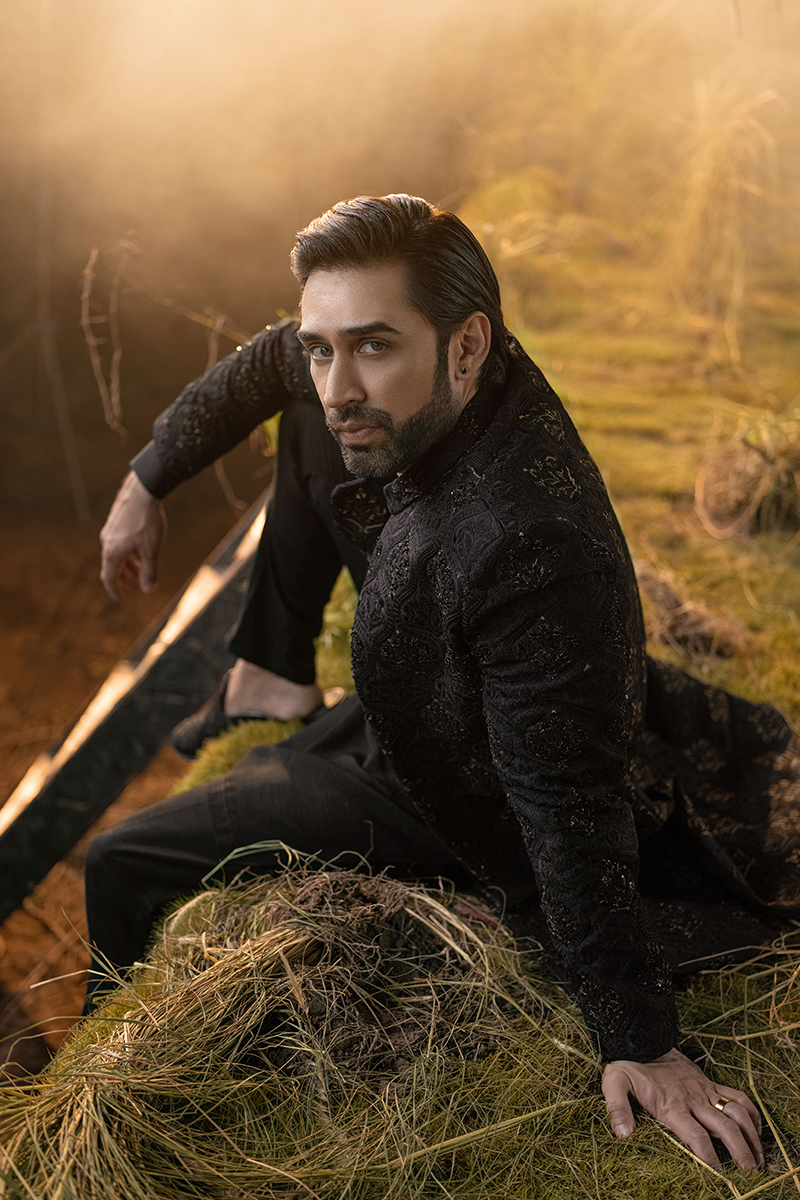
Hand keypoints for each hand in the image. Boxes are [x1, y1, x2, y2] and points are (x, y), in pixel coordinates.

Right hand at [99, 472, 165, 600]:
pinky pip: (119, 543)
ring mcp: (110, 530)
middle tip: (140, 585)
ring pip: (117, 554)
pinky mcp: (116, 521)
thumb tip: (148, 590)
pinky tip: (142, 548)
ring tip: (144, 568)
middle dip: (126, 579)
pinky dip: (129, 552)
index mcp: (112, 552)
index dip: (115, 591)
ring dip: (129, 565)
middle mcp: (107, 542)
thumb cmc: (147, 521)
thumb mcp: (151, 551)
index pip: (109, 578)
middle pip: (113, 567)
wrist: (143, 490)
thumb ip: (149, 572)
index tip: (120, 600)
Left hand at [602, 1048, 762, 1171]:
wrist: (642, 1038)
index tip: (720, 1174)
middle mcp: (693, 1099)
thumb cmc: (628, 1065)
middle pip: (724, 1127)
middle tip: (751, 1173)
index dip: (709, 1156)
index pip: (696, 1135)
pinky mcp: (709, 1082)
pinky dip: (751, 1111)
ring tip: (760, 1158)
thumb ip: (617, 1109)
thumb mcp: (614, 1084)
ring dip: (751, 1135)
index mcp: (672, 1105)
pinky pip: (737, 1095)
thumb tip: (623, 1135)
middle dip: (740, 1152)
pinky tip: (758, 1128)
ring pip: (736, 1112)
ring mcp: (704, 1090)